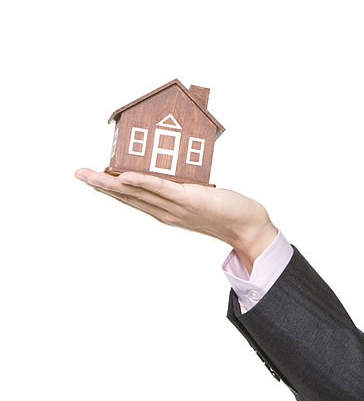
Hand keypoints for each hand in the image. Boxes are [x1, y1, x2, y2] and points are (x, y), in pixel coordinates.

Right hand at [74, 168, 276, 271]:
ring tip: (90, 173)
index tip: (91, 178)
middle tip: (78, 173)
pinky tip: (124, 176)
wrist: (249, 228)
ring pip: (138, 193)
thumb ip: (183, 192)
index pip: (133, 199)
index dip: (110, 189)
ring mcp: (176, 206)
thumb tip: (175, 177)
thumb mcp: (198, 200)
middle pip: (127, 197)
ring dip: (112, 183)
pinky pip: (161, 189)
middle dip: (101, 185)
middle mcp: (166, 211)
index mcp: (166, 212)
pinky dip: (142, 182)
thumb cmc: (227, 212)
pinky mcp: (189, 198)